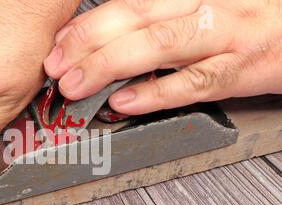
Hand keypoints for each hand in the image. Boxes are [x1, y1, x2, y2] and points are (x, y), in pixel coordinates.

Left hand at [44, 0, 281, 114]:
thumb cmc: (242, 20)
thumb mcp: (195, 10)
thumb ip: (151, 21)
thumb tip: (101, 36)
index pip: (126, 3)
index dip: (86, 26)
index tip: (57, 46)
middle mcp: (203, 8)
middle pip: (135, 19)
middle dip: (87, 44)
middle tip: (55, 67)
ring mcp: (223, 38)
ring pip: (158, 46)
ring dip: (110, 66)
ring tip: (76, 85)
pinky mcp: (240, 70)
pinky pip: (193, 82)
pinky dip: (156, 92)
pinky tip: (124, 102)